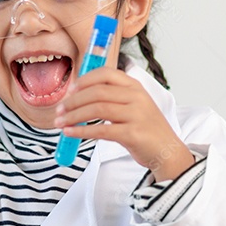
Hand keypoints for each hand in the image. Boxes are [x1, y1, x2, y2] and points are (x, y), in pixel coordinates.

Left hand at [55, 68, 193, 181]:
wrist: (167, 151)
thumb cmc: (145, 128)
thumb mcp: (133, 105)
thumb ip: (111, 97)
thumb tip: (76, 96)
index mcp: (134, 86)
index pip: (105, 73)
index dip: (84, 80)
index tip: (69, 90)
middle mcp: (136, 97)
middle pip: (96, 92)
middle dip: (73, 101)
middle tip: (58, 111)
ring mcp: (136, 114)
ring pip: (97, 109)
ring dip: (73, 116)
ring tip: (59, 123)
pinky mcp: (133, 133)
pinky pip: (101, 130)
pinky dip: (81, 131)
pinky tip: (69, 133)